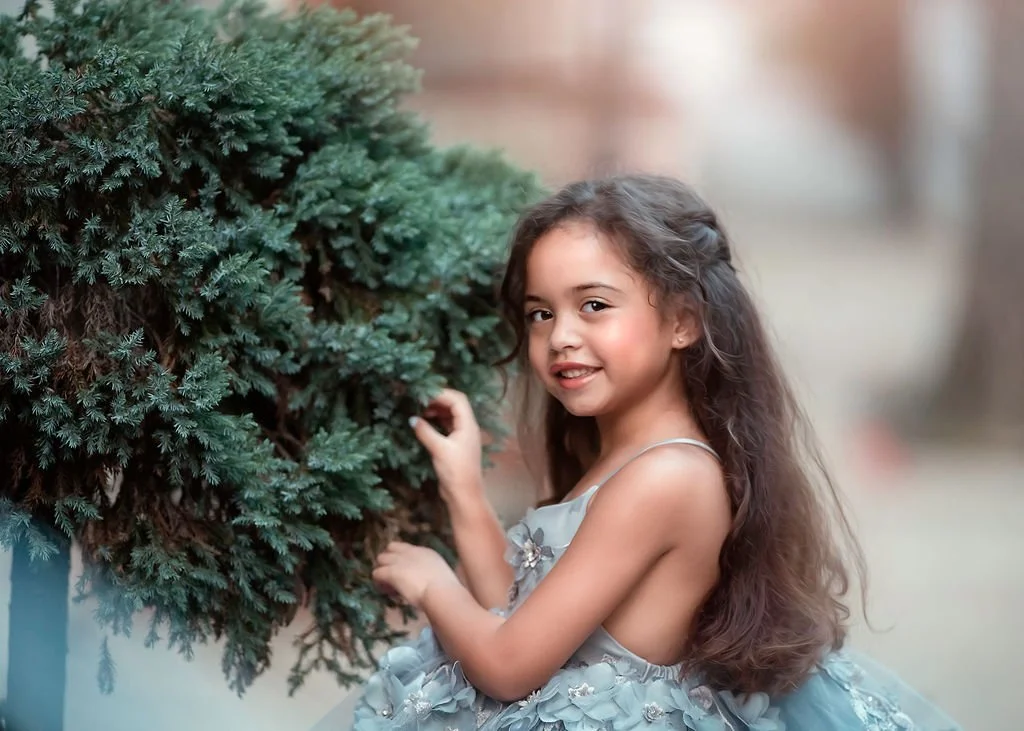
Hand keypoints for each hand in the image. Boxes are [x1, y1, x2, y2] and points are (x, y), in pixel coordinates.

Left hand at [372, 541, 458, 609]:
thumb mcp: (442, 575)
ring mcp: (400, 561)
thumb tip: (429, 581)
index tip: (407, 574)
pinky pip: (377, 573)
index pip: (407, 549)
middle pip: (391, 548)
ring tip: (389, 586)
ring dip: (383, 570)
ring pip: (381, 559)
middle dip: (390, 561)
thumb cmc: (447, 589)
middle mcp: (411, 552)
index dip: (404, 560)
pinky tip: (387, 592)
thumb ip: (433, 574)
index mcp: (426, 552)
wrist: (441, 592)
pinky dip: (379, 583)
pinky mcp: (391, 572)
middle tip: (394, 577)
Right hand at [410, 388, 483, 505]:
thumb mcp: (439, 449)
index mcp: (468, 425)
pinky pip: (447, 427)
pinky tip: (424, 424)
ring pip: (450, 416)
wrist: (464, 494)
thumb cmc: (455, 471)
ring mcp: (462, 437)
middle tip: (419, 401)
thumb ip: (425, 431)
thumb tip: (412, 419)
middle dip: (438, 400)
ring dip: (437, 411)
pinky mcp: (455, 446)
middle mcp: (467, 428)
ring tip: (420, 411)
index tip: (423, 395)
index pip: (458, 400)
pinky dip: (436, 422)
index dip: (441, 394)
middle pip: (455, 406)